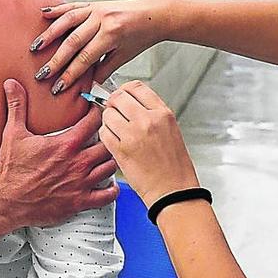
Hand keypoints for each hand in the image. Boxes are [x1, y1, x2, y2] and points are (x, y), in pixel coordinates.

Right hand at [0, 80, 118, 246]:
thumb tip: (12, 84)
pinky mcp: (80, 202)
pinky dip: (112, 189)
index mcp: (66, 144)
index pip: (94, 122)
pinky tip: (108, 184)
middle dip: (108, 138)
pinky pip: (108, 196)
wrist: (7, 201)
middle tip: (106, 135)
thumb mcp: (13, 134)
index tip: (98, 111)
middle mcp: (78, 163)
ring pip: (111, 167)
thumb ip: (17, 106)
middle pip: (108, 144)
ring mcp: (81, 183)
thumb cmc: (12, 170)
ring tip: (107, 157)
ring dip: (110, 161)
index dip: (98, 113)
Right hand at [32, 0, 172, 94]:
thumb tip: (87, 84)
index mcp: (112, 35)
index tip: (58, 87)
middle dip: (56, 61)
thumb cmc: (141, 37)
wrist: (153, 14)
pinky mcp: (94, 3)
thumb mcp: (125, 56)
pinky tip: (43, 14)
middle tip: (42, 75)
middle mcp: (102, 20)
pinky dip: (57, 10)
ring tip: (35, 48)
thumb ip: (104, 69)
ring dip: (49, 35)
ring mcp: (97, 9)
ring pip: (68, 22)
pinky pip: (72, 6)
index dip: (70, 74)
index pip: (85, 58)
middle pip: (73, 42)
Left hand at [98, 81, 199, 206]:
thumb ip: (152, 114)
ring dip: (108, 120)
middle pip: (118, 97)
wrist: (173, 190)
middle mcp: (148, 120)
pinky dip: (105, 135)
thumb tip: (131, 103)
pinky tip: (113, 140)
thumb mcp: (171, 130)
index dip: (124, 90)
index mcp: (163, 113)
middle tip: (114, 111)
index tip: (122, 96)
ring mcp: (133, 135)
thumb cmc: (174, 165)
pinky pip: (103, 132)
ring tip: (116, 129)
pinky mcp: (121, 150)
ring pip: (108, 114)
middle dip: (113, 103)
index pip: (136, 87)